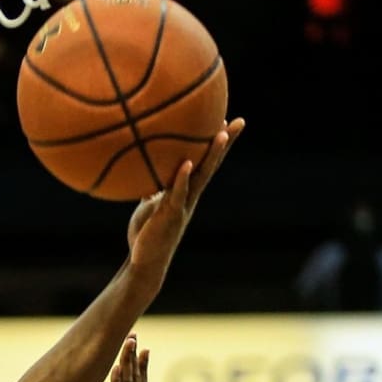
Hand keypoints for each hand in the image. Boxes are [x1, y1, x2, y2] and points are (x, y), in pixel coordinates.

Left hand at [126, 117, 245, 280]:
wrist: (145, 261)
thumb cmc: (146, 233)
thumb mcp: (148, 205)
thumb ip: (151, 188)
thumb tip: (142, 170)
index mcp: (186, 192)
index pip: (204, 163)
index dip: (214, 144)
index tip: (225, 120)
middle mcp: (190, 196)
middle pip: (211, 164)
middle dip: (225, 143)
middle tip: (239, 121)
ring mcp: (182, 205)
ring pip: (200, 176)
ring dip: (211, 155)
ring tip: (222, 133)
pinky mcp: (170, 215)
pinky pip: (177, 194)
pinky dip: (181, 178)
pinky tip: (186, 163)